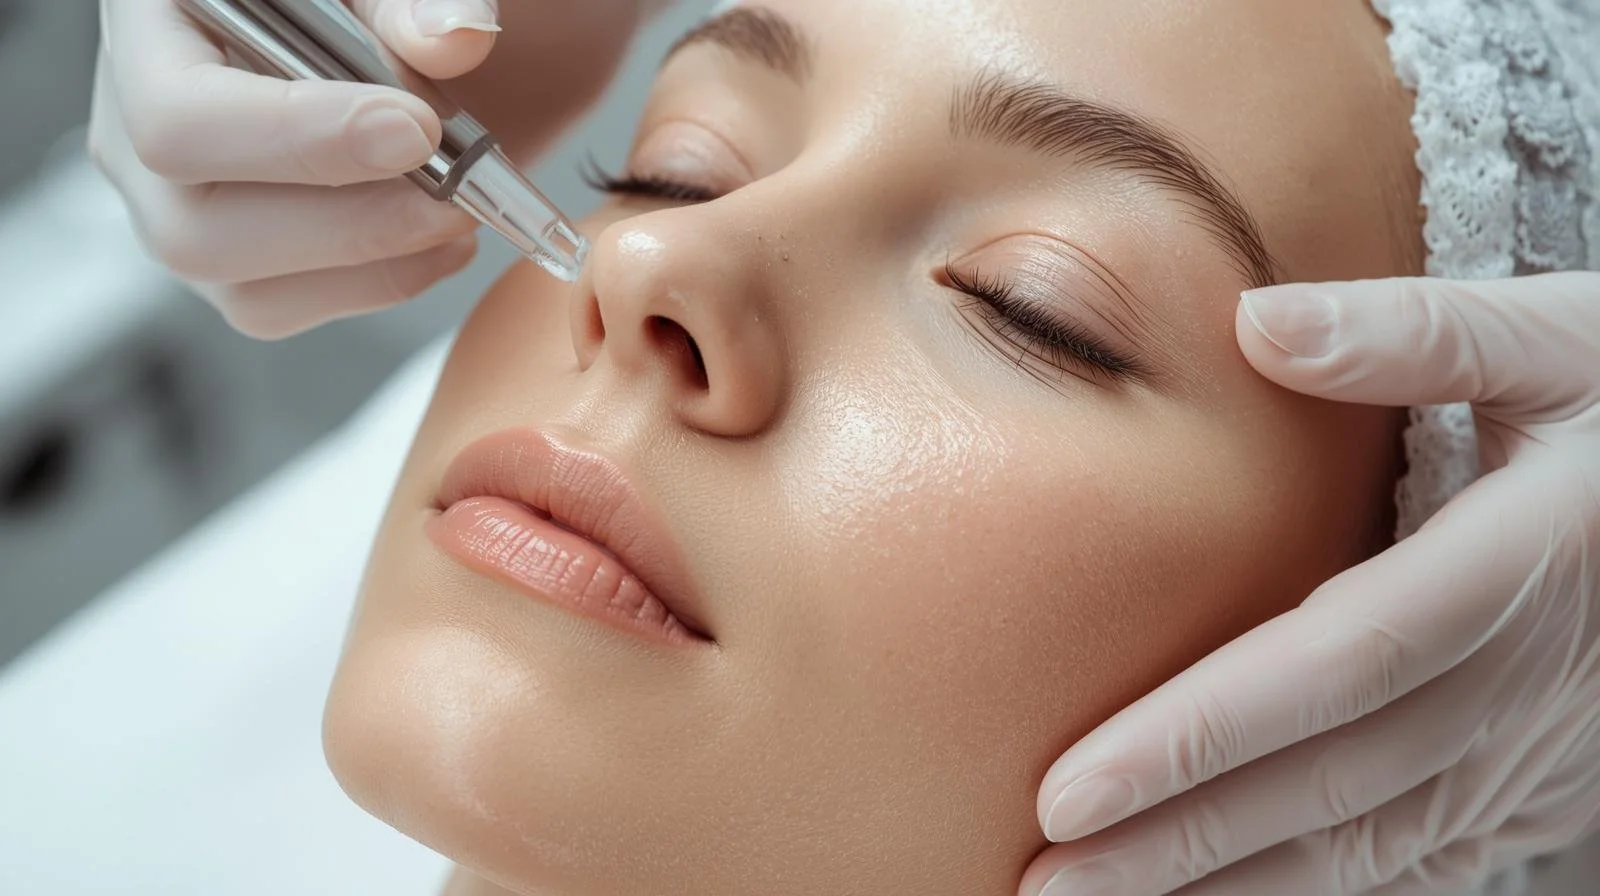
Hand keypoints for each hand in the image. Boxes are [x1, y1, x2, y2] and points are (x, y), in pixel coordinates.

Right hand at [90, 0, 645, 337]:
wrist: (427, 31)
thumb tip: (451, 38)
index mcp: (155, 16)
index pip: (179, 116)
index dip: (297, 140)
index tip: (415, 131)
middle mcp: (139, 112)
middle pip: (196, 227)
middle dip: (349, 226)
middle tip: (454, 196)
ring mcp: (178, 197)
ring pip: (243, 292)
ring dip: (373, 268)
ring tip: (459, 215)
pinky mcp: (235, 254)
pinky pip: (286, 308)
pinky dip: (379, 286)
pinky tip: (438, 239)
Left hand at [1023, 273, 1599, 895]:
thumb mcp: (1561, 340)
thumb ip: (1414, 332)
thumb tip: (1256, 322)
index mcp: (1517, 564)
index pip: (1336, 664)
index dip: (1200, 734)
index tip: (1068, 788)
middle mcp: (1525, 684)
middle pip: (1330, 783)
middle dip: (1176, 843)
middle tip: (1041, 881)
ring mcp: (1537, 757)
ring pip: (1366, 844)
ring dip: (1225, 886)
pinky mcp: (1539, 792)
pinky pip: (1417, 863)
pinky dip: (1312, 890)